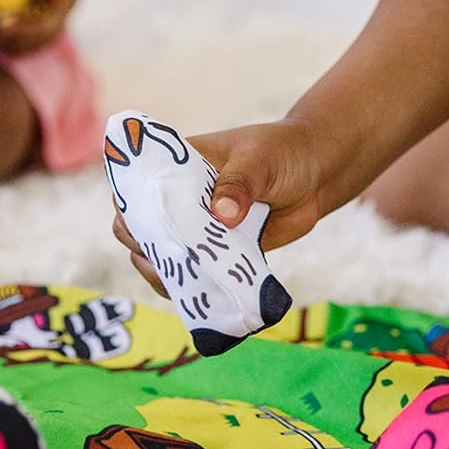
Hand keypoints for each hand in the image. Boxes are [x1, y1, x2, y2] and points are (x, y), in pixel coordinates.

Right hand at [112, 117, 325, 295]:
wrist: (319, 173)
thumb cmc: (283, 152)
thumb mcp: (259, 160)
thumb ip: (239, 183)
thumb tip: (222, 214)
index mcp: (180, 165)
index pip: (138, 183)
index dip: (129, 205)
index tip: (136, 224)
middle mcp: (182, 197)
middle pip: (142, 224)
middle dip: (143, 244)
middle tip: (160, 258)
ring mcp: (200, 227)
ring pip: (166, 253)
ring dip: (165, 270)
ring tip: (177, 281)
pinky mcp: (222, 251)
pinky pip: (198, 273)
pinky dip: (195, 287)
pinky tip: (198, 296)